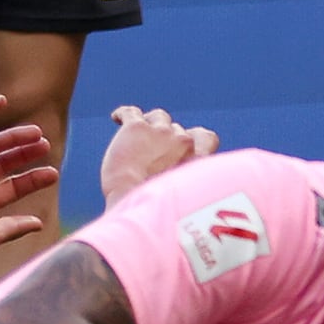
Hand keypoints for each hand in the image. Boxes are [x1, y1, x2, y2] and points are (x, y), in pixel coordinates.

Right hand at [0, 93, 57, 252]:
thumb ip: (13, 228)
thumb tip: (39, 223)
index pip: (12, 187)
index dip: (32, 180)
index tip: (53, 173)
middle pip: (3, 164)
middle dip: (25, 155)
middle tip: (46, 145)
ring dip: (12, 137)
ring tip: (36, 133)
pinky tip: (1, 101)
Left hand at [98, 102, 217, 198]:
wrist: (135, 203)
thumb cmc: (156, 210)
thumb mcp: (182, 198)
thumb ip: (182, 183)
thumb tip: (172, 182)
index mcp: (198, 159)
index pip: (206, 138)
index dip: (194, 140)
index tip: (184, 147)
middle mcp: (183, 142)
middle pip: (176, 131)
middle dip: (165, 139)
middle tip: (149, 154)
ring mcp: (161, 132)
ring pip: (158, 118)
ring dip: (149, 125)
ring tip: (135, 134)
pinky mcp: (137, 128)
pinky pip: (131, 113)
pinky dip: (124, 114)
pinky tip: (117, 119)